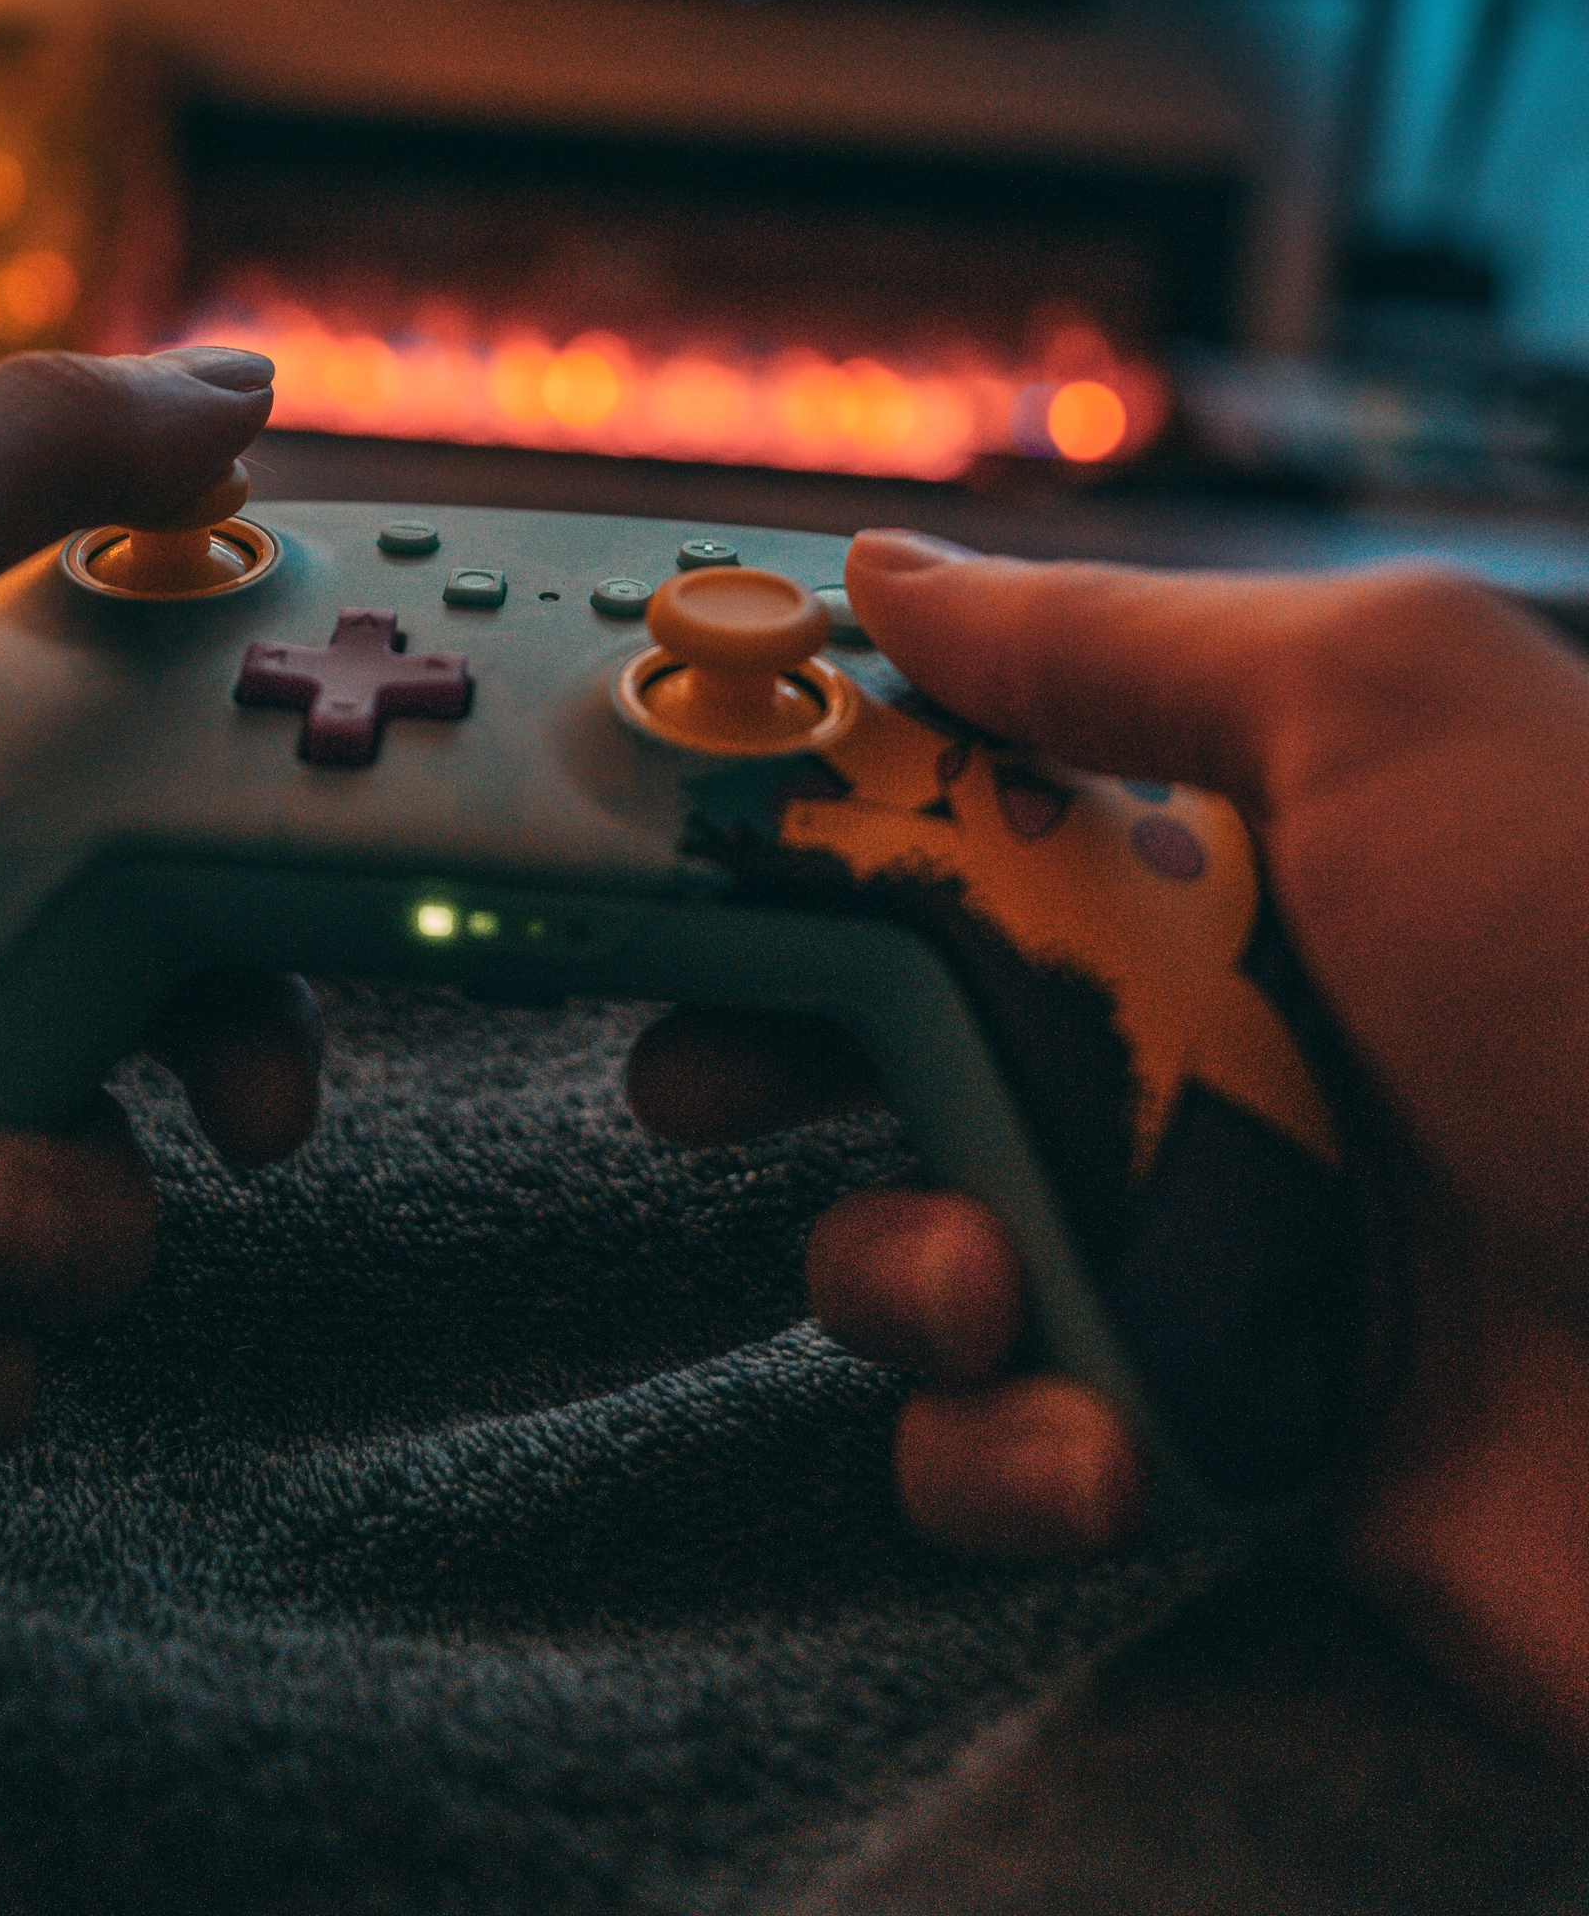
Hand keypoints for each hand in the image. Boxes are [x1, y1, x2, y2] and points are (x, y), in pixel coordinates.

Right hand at [627, 533, 1588, 1761]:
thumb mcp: (1380, 713)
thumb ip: (1113, 644)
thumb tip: (874, 568)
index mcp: (1249, 834)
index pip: (959, 789)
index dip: (793, 803)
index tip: (645, 821)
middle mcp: (1218, 1019)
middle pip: (896, 1014)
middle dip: (768, 1047)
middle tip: (700, 1072)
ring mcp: (1215, 1237)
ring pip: (921, 1237)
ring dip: (888, 1268)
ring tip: (980, 1282)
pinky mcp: (1223, 1442)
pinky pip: (1014, 1446)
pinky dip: (1003, 1458)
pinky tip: (1095, 1451)